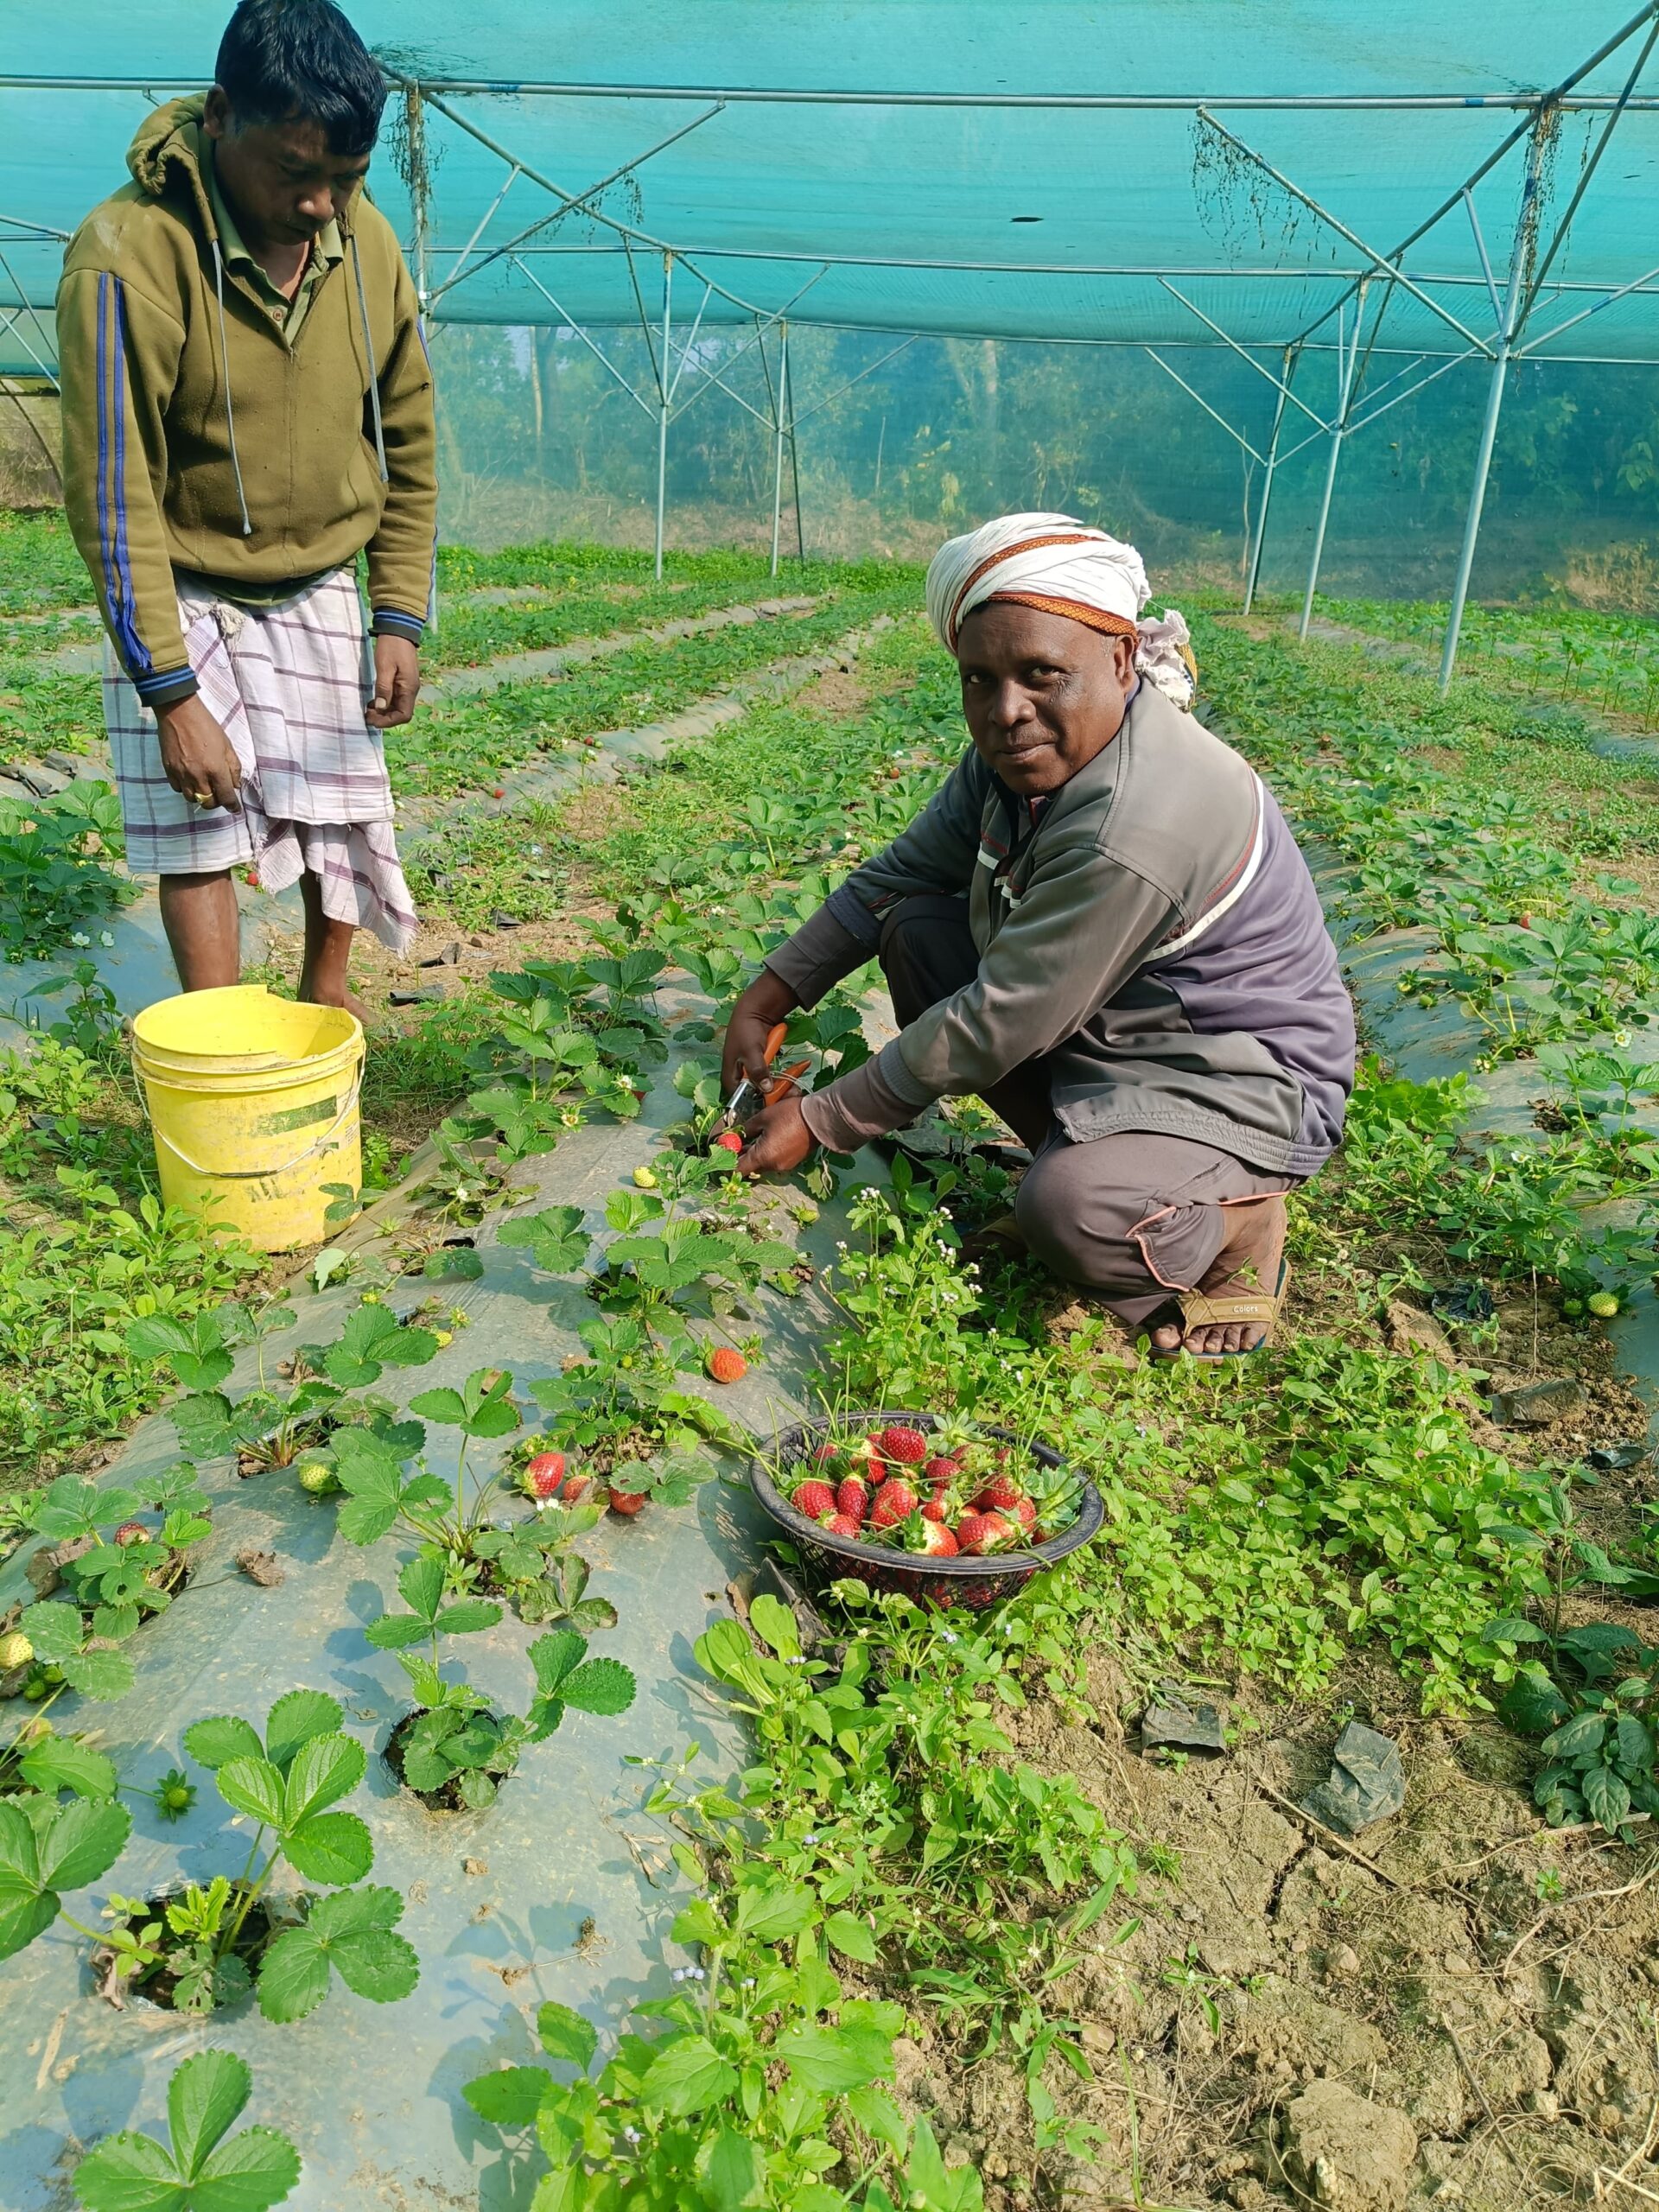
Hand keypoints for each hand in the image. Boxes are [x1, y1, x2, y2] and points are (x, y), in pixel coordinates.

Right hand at [156, 695, 241, 812]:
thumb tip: (234, 785)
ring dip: (200, 796)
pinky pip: (178, 788)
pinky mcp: (168, 769)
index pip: (226, 797)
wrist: (179, 712)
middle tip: (219, 795)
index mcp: (216, 769)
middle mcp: (198, 775)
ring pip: (191, 798)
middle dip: (216, 802)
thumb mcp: (227, 745)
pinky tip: (190, 779)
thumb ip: (233, 767)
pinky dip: (185, 788)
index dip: (232, 806)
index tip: (234, 808)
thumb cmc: (206, 726)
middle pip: (207, 802)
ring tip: (204, 786)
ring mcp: (181, 774)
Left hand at [366, 634, 419, 727]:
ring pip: (397, 707)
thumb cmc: (391, 646)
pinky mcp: (402, 681)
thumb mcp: (384, 667)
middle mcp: (411, 690)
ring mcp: (407, 686)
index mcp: (409, 688)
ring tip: (368, 709)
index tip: (372, 719)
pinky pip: (395, 698)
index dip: (388, 722)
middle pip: (401, 713)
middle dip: (384, 718)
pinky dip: (385, 703)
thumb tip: (381, 708)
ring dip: (384, 712)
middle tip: (367, 715)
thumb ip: (383, 688)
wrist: (399, 629)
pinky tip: (374, 700)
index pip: (404, 715)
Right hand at [721, 968, 796, 1094]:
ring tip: (793, 1088)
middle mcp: (738, 1078)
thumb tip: (765, 1089)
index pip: (740, 1100)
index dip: (756, 1104)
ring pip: (763, 1087)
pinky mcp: (759, 1067)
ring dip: (777, 1087)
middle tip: (788, 1094)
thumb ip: (758, 1070)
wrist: (755, 1011)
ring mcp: (749, 1072)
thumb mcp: (752, 1051)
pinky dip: (778, 1078)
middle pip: (754, 1096)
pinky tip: (790, 1078)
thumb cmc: (747, 1031)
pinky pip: (769, 1078)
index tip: (773, 1105)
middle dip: (771, 1096)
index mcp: (730, 1077)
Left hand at [736, 1093, 814, 1177]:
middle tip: (738, 1140)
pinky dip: (769, 1153)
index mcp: (763, 1157)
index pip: (738, 1169)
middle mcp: (773, 1166)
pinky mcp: (793, 1162)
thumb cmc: (790, 1115)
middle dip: (742, 1155)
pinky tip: (770, 1138)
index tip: (724, 1152)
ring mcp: (784, 1166)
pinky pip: (775, 1161)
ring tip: (755, 1137)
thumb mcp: (763, 1118)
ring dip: (756, 1153)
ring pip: (763, 1164)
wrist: (820, 1118)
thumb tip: (734, 1134)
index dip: (728, 1163)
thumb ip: (745, 1129)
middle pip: (750, 1167)